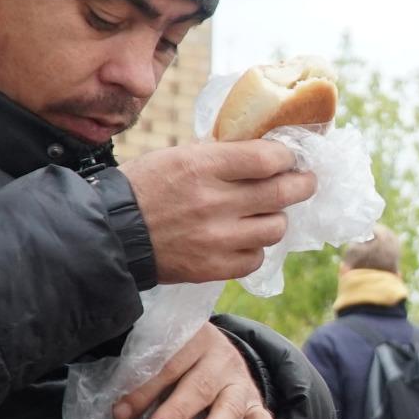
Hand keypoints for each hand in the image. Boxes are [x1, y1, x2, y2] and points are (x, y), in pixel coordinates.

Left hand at [113, 324, 277, 418]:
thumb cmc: (180, 362)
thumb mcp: (167, 356)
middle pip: (197, 386)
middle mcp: (220, 359)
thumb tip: (116, 411)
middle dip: (176, 413)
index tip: (121, 414)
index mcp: (193, 340)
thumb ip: (146, 375)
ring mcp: (240, 381)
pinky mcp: (256, 403)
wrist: (220, 354)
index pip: (167, 365)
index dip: (144, 390)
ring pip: (228, 406)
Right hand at [118, 141, 318, 283]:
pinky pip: (255, 258)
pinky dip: (255, 247)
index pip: (269, 159)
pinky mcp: (212, 268)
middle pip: (282, 193)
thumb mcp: (179, 155)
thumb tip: (264, 150)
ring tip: (267, 212)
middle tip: (306, 181)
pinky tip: (244, 238)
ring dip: (277, 218)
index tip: (290, 157)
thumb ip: (221, 155)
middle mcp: (215, 202)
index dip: (288, 157)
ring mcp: (216, 238)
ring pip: (275, 228)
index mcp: (204, 166)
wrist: (112, 233)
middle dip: (303, 184)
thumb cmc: (144, 186)